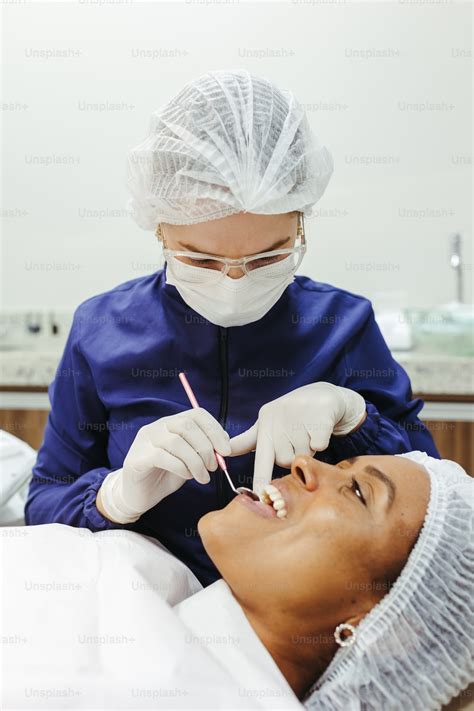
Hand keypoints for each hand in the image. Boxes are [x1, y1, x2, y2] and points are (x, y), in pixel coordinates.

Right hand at [97, 408, 230, 522]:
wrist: (139, 496)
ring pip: (176, 441)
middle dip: (206, 446)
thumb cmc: (167, 475)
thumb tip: (226, 442)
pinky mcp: (137, 458)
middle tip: (214, 466)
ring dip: (196, 461)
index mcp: (172, 423)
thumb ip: (205, 449)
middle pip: (186, 425)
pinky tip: (187, 476)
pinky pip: (162, 456)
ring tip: (203, 477)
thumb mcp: (191, 460)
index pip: (196, 414)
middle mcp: (157, 427)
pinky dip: (180, 467)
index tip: (226, 450)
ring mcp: (145, 441)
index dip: (214, 429)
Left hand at [228, 382, 365, 493]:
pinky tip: (318, 429)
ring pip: (303, 456)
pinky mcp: (320, 420)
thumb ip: (249, 440)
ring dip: (307, 450)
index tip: (260, 494)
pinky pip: (319, 446)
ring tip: (307, 432)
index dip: (261, 477)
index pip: (260, 456)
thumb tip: (228, 451)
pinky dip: (321, 442)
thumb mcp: (267, 423)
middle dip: (290, 457)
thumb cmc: (290, 415)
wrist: (321, 396)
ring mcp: (299, 419)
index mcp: (265, 424)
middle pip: (284, 461)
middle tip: (294, 441)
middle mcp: (279, 421)